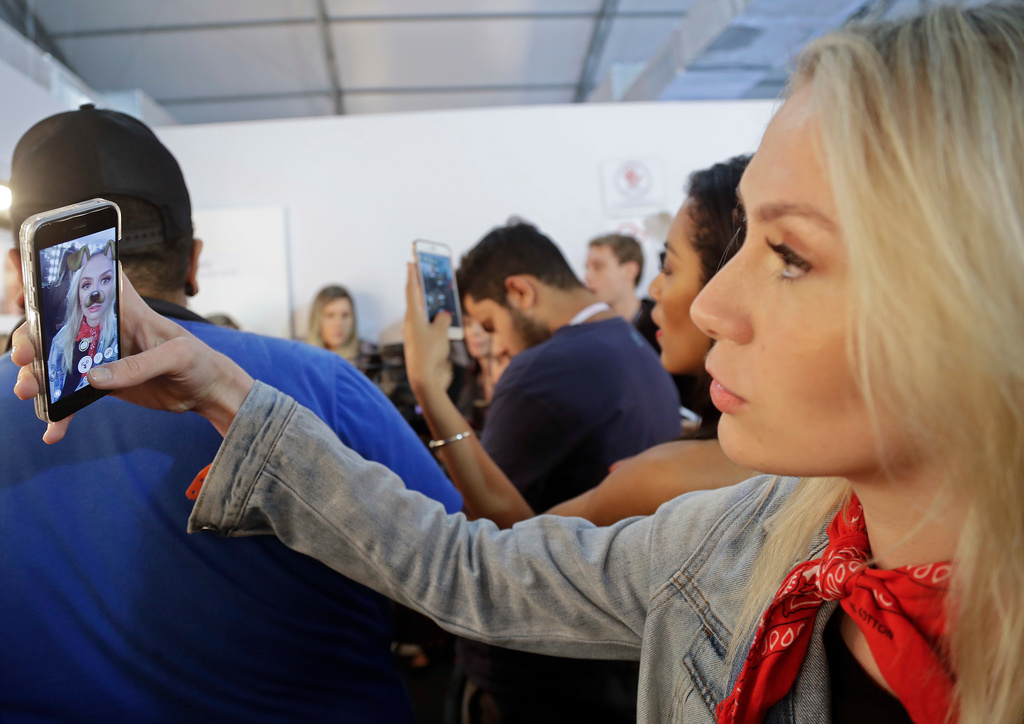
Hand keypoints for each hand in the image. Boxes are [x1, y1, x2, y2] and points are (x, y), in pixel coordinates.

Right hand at [11, 271, 253, 442]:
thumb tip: (93, 378)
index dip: (60, 285)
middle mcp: (106, 330)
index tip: (34, 298)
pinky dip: (61, 414)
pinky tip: (52, 431)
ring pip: (58, 364)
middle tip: (23, 359)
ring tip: (28, 395)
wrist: (208, 392)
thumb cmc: (200, 361)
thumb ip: (139, 365)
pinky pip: (74, 397)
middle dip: (32, 342)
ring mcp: (101, 358)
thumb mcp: (177, 356)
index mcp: (125, 310)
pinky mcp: (103, 384)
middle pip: (57, 328)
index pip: (90, 284)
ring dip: (38, 379)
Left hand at [403, 263, 453, 398]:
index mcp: (413, 315)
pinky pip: (426, 325)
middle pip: (416, 300)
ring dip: (430, 305)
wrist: (423, 378)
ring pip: (422, 313)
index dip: (412, 275)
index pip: (412, 290)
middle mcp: (410, 322)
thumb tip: (443, 315)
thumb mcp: (441, 332)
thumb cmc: (430, 353)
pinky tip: (442, 320)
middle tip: (426, 275)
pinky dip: (433, 319)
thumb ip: (443, 319)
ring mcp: (413, 333)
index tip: (411, 262)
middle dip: (422, 288)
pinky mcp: (418, 342)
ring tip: (439, 297)